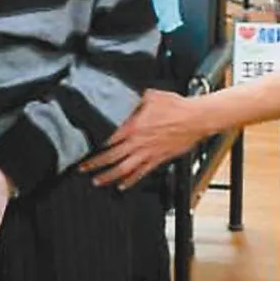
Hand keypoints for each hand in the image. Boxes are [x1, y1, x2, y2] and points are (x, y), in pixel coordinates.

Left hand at [84, 90, 204, 189]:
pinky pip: (142, 172)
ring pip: (124, 169)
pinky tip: (123, 185)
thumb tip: (123, 96)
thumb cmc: (177, 106)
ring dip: (108, 176)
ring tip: (97, 181)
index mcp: (134, 126)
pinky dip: (131, 180)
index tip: (84, 148)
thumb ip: (133, 98)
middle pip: (111, 157)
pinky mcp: (158, 159)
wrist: (196, 118)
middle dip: (95, 164)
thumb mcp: (150, 95)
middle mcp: (138, 142)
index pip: (108, 138)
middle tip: (82, 169)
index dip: (94, 145)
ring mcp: (148, 153)